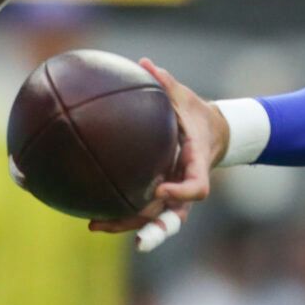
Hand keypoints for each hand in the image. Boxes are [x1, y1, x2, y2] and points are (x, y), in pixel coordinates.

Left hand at [87, 58, 220, 249]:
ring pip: (153, 220)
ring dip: (126, 226)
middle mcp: (185, 186)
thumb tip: (144, 62)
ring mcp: (174, 196)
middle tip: (135, 241)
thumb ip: (167, 84)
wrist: (214, 133)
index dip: (181, 193)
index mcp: (196, 165)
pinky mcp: (161, 196)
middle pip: (173, 218)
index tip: (161, 189)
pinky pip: (141, 209)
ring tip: (94, 225)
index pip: (197, 188)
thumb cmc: (197, 115)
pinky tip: (90, 211)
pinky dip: (119, 212)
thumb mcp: (186, 98)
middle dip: (154, 231)